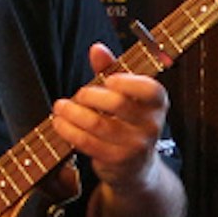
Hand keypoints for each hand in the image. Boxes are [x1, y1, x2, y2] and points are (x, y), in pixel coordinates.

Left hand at [52, 42, 170, 193]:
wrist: (137, 168)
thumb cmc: (129, 122)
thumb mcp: (125, 94)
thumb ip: (111, 70)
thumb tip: (97, 48)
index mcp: (158, 104)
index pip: (150, 90)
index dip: (128, 83)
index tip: (109, 80)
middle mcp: (152, 125)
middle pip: (118, 104)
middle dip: (89, 95)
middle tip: (78, 95)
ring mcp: (135, 145)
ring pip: (97, 124)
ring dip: (72, 112)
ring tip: (60, 107)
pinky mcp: (117, 161)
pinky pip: (88, 142)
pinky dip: (69, 130)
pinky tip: (60, 123)